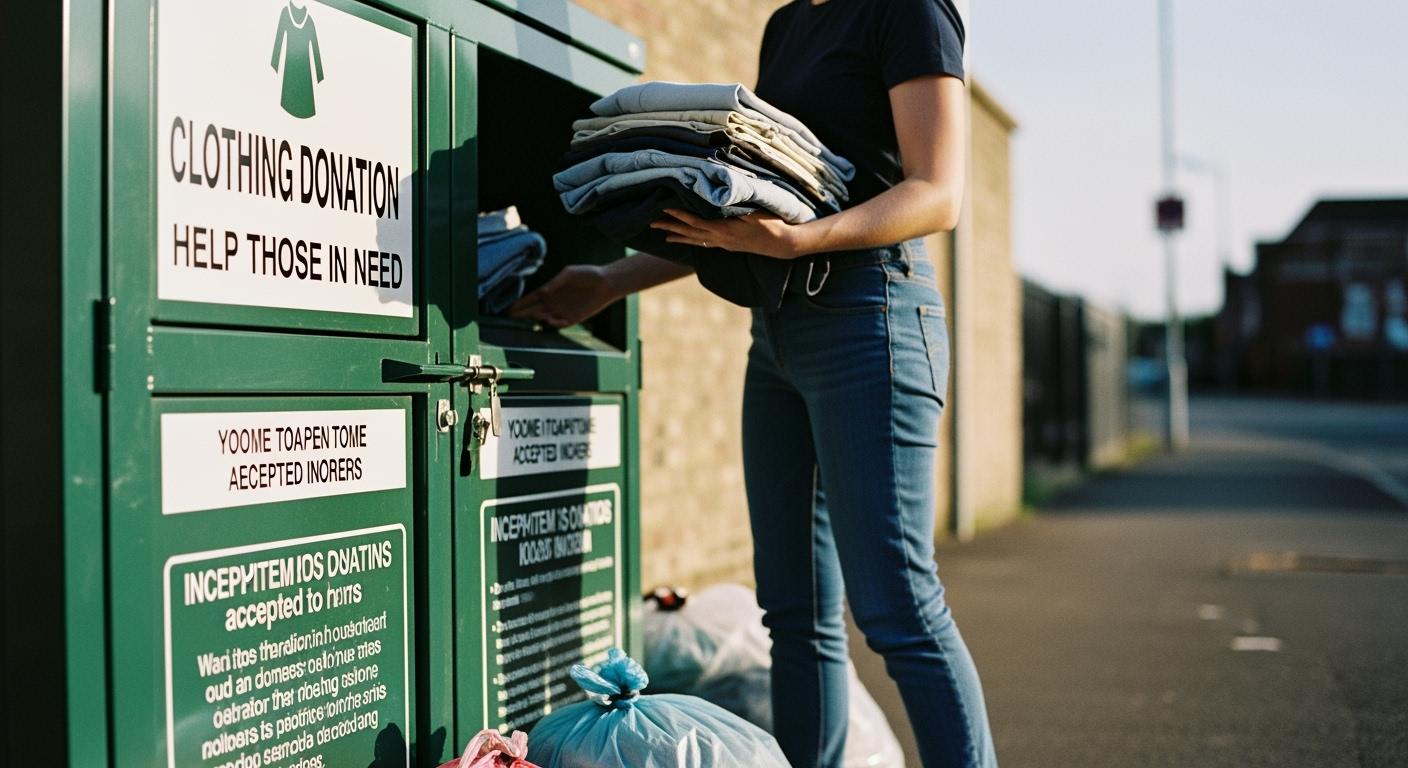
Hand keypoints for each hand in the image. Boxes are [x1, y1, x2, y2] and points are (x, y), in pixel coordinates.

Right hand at [508, 264, 618, 327]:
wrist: (605, 283)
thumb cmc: (587, 274)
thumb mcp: (568, 273)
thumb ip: (555, 282)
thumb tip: (543, 292)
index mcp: (550, 291)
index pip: (532, 299)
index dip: (521, 304)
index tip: (510, 309)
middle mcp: (554, 303)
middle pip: (534, 311)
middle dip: (522, 315)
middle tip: (512, 319)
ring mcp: (563, 311)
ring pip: (544, 318)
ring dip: (536, 319)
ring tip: (530, 318)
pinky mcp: (573, 318)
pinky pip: (560, 324)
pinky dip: (553, 323)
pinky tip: (549, 320)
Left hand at [649, 208, 813, 259]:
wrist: (785, 244)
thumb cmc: (772, 223)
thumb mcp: (755, 210)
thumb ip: (736, 205)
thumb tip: (719, 195)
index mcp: (725, 229)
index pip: (696, 221)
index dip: (679, 214)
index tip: (664, 207)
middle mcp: (721, 239)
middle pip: (690, 232)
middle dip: (671, 226)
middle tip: (651, 223)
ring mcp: (725, 244)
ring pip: (696, 240)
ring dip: (679, 236)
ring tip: (664, 235)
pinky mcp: (730, 246)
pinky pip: (706, 244)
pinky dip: (693, 242)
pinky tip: (688, 241)